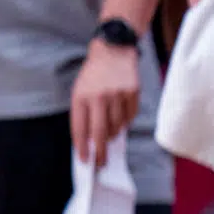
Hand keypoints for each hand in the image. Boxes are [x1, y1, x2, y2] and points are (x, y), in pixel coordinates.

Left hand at [69, 40, 139, 167]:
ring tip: (110, 133)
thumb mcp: (80, 90)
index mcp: (81, 96)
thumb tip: (90, 141)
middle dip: (100, 151)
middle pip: (100, 132)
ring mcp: (118, 95)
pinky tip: (120, 116)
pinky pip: (130, 117)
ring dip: (113, 135)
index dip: (82, 147)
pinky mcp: (133, 93)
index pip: (80, 128)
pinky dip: (125, 122)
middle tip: (101, 163)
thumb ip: (84, 113)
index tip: (84, 160)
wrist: (113, 50)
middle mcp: (99, 96)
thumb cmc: (93, 74)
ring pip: (117, 127)